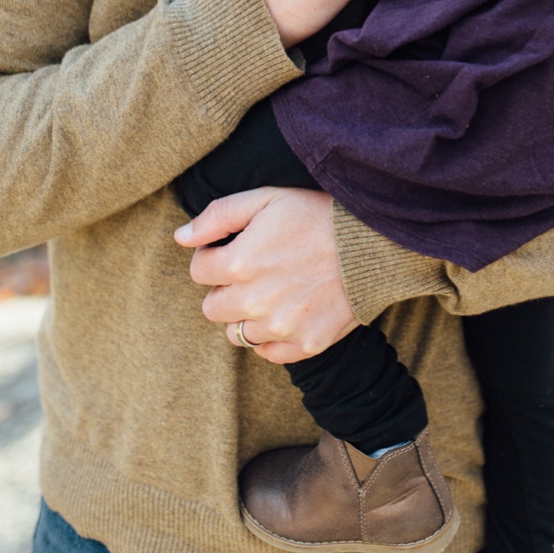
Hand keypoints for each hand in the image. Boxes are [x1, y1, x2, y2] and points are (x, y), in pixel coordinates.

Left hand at [175, 187, 357, 360]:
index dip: (213, 256)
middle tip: (251, 272)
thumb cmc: (316, 216)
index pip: (199, 270)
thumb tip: (181, 237)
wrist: (373, 246)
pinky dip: (268, 338)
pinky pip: (267, 353)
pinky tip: (283, 313)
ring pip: (235, 334)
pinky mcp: (305, 345)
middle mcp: (255, 302)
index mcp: (239, 264)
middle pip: (212, 307)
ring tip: (268, 293)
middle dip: (224, 289)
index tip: (233, 248)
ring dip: (243, 315)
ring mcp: (281, 327)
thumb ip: (217, 216)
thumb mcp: (265, 199)